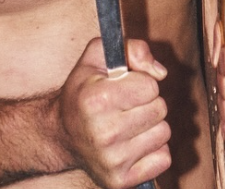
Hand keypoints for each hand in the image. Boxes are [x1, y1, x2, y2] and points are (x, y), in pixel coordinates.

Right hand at [59, 38, 170, 188]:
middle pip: (160, 109)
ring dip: (151, 126)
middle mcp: (104, 133)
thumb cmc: (83, 91)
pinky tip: (133, 144)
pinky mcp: (120, 181)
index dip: (141, 82)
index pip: (151, 86)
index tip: (123, 87)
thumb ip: (133, 49)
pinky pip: (163, 159)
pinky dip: (153, 151)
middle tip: (125, 106)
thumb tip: (160, 73)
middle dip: (147, 103)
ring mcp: (112, 161)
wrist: (61, 134)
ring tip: (128, 124)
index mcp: (97, 100)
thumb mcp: (99, 56)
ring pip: (164, 133)